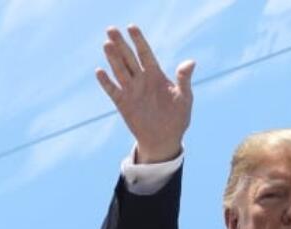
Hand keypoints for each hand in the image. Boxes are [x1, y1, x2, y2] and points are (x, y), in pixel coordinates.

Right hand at [95, 25, 194, 163]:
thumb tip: (190, 62)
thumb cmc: (177, 118)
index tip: (131, 27)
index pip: (145, 53)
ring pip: (119, 70)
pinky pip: (113, 90)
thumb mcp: (184, 98)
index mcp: (156, 75)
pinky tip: (100, 71)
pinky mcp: (123, 104)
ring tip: (106, 44)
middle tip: (111, 29)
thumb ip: (184, 79)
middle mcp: (141, 80)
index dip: (139, 40)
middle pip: (129, 58)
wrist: (164, 140)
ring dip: (112, 58)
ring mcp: (131, 91)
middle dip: (121, 44)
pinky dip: (106, 82)